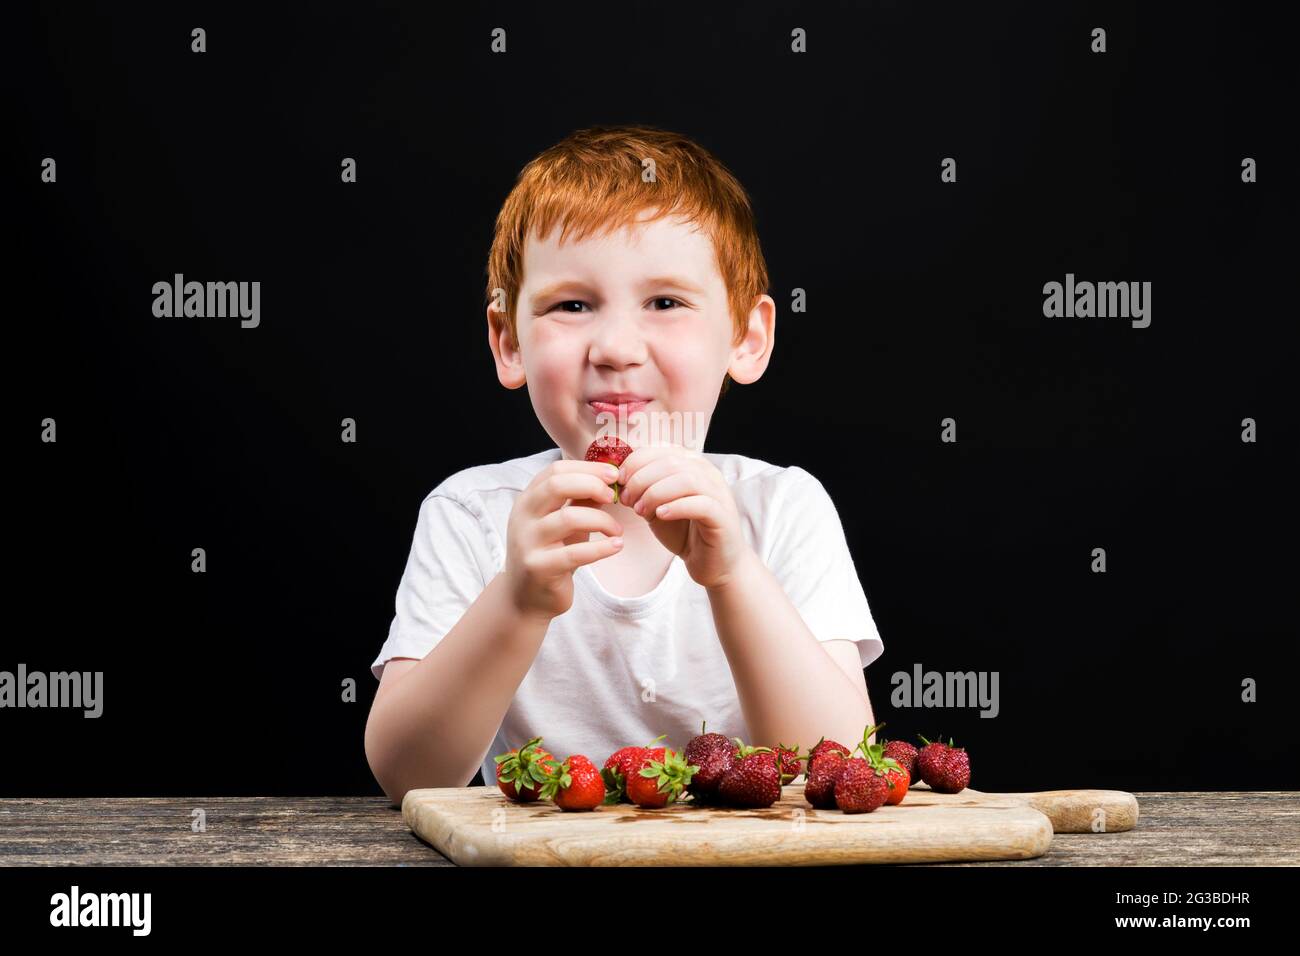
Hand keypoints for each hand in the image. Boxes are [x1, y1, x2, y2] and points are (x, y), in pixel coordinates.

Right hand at [504, 459, 624, 620]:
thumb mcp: (564, 522)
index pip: (556, 470)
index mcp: (528, 500)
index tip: (613, 475)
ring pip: (569, 518)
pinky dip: (601, 548)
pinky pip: (575, 553)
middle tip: (614, 497)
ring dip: (602, 520)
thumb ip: (579, 500)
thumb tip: (608, 478)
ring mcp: (528, 542)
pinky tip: (616, 546)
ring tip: (617, 531)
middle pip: (557, 485)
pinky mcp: (539, 568)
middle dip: (592, 485)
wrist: (526, 597)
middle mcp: (523, 517)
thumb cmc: (551, 553)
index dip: (587, 468)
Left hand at [616, 445, 751, 589]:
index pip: (661, 449)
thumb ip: (642, 490)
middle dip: (641, 479)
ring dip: (656, 493)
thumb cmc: (684, 532)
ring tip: (640, 510)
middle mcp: (708, 473)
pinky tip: (660, 515)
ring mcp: (718, 493)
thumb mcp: (657, 506)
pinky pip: (700, 504)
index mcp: (692, 464)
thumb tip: (617, 479)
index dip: (635, 462)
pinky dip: (676, 507)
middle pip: (670, 462)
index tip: (619, 481)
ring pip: (686, 479)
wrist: (712, 563)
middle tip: (626, 500)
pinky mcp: (723, 516)